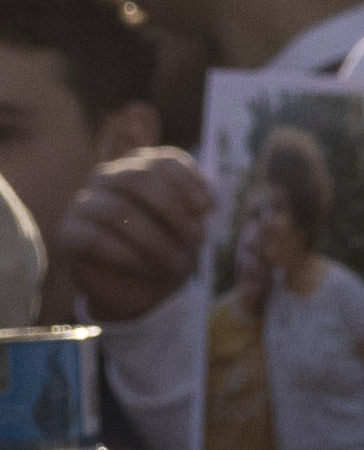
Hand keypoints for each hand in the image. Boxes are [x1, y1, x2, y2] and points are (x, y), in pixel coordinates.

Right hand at [46, 147, 206, 327]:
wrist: (138, 289)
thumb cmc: (168, 250)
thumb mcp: (190, 229)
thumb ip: (195, 209)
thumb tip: (204, 203)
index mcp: (140, 167)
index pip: (164, 160)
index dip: (190, 182)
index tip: (208, 209)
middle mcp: (109, 178)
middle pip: (139, 178)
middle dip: (173, 210)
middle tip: (195, 239)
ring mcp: (84, 204)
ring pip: (117, 210)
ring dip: (154, 240)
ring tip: (175, 263)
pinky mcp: (67, 233)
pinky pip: (92, 237)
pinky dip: (124, 253)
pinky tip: (143, 265)